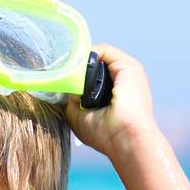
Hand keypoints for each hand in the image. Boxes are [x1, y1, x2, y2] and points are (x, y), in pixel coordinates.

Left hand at [63, 43, 159, 158]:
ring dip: (81, 61)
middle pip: (97, 65)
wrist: (127, 138)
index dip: (78, 77)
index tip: (62, 79)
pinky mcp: (128, 66)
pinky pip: (104, 50)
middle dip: (78, 68)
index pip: (96, 78)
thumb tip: (64, 88)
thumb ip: (71, 102)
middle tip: (61, 73)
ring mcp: (128, 72)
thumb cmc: (108, 136)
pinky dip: (88, 53)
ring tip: (67, 70)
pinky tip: (77, 63)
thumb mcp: (81, 118)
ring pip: (99, 57)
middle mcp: (125, 81)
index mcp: (118, 95)